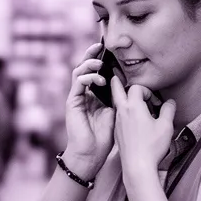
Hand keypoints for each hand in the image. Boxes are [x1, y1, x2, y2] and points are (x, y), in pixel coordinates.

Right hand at [63, 41, 115, 175]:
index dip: (101, 59)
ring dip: (90, 64)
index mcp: (93, 94)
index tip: (111, 50)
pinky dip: (88, 77)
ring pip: (79, 71)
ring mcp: (76, 97)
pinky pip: (77, 82)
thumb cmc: (104, 137)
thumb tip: (128, 84)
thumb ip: (118, 97)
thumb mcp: (116, 112)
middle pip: (84, 67)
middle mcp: (83, 93)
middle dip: (91, 54)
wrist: (91, 154)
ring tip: (101, 64)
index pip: (95, 71)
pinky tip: (99, 79)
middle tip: (101, 45)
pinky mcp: (72, 102)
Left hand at [110, 76, 175, 179]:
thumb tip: (170, 102)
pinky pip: (118, 116)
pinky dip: (123, 111)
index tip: (156, 103)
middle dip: (118, 82)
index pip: (137, 87)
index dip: (148, 91)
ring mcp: (118, 123)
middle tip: (117, 75)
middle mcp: (122, 112)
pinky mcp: (117, 133)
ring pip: (116, 104)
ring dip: (122, 98)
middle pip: (116, 90)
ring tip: (126, 96)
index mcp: (133, 106)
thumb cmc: (152, 146)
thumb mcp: (166, 126)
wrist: (137, 166)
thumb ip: (168, 110)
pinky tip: (131, 118)